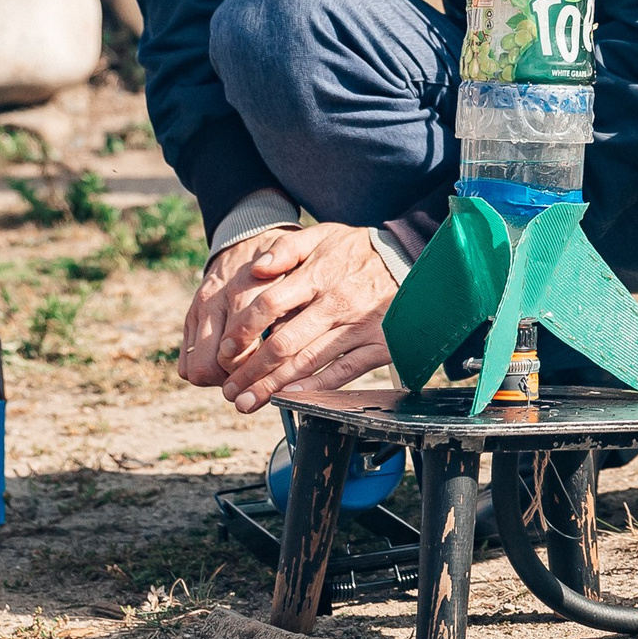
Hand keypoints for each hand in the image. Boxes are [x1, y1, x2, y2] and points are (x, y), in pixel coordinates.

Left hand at [184, 223, 395, 411]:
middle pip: (284, 343)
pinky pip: (343, 372)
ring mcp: (357, 327)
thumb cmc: (359, 251)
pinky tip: (291, 398)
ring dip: (273, 387)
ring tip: (248, 402)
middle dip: (251, 371)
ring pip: (308, 363)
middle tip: (229, 389)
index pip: (270, 305)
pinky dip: (315, 387)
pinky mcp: (378, 345)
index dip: (244, 331)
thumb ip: (287, 248)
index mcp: (318, 276)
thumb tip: (258, 268)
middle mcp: (336, 304)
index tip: (226, 350)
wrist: (411, 260)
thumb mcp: (324, 236)